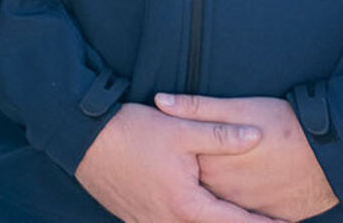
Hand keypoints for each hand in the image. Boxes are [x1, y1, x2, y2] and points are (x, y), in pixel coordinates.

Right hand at [74, 103, 276, 221]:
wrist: (78, 137)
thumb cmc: (128, 131)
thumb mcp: (179, 129)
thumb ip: (221, 134)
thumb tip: (257, 137)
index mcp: (186, 204)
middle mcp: (167, 221)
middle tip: (265, 219)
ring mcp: (147, 222)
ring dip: (207, 222)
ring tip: (227, 215)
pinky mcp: (132, 217)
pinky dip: (182, 222)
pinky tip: (187, 213)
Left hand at [157, 94, 338, 220]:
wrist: (335, 153)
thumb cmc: (286, 126)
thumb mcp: (239, 107)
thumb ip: (196, 108)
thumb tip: (159, 102)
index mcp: (213, 166)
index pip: (180, 165)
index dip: (175, 156)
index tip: (169, 150)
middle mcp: (227, 192)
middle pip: (199, 187)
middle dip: (194, 177)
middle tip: (192, 165)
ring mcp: (249, 208)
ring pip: (222, 202)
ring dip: (216, 192)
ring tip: (220, 178)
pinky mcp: (270, 216)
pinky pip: (248, 214)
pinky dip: (242, 203)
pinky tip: (244, 189)